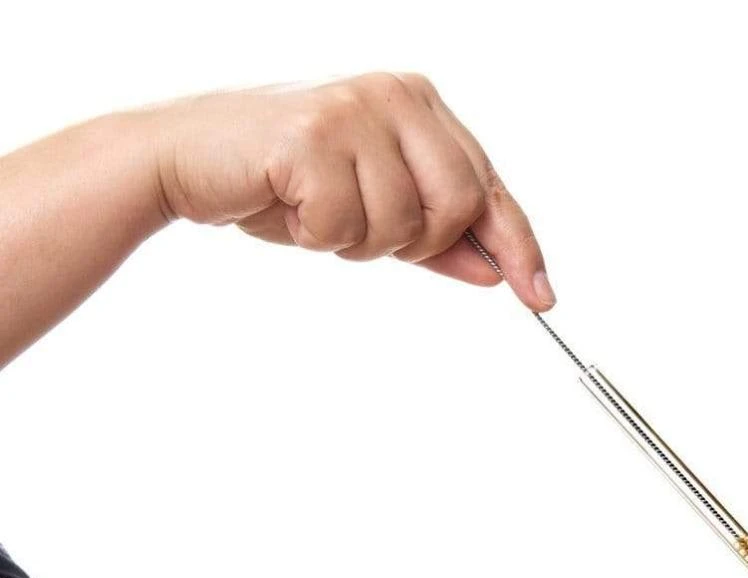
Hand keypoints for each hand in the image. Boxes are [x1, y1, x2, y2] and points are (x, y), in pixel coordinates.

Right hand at [152, 72, 553, 310]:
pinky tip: (288, 203)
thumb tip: (495, 271)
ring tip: (314, 209)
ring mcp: (355, 110)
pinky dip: (317, 235)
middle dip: (414, 242)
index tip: (540, 296)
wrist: (191, 160)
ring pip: (402, 224)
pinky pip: (346, 226)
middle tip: (362, 231)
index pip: (487, 187)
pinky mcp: (312, 135)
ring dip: (357, 241)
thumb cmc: (286, 184)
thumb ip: (436, 239)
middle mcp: (396, 96)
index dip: (517, 246)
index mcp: (419, 106)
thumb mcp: (372, 211)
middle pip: (457, 206)